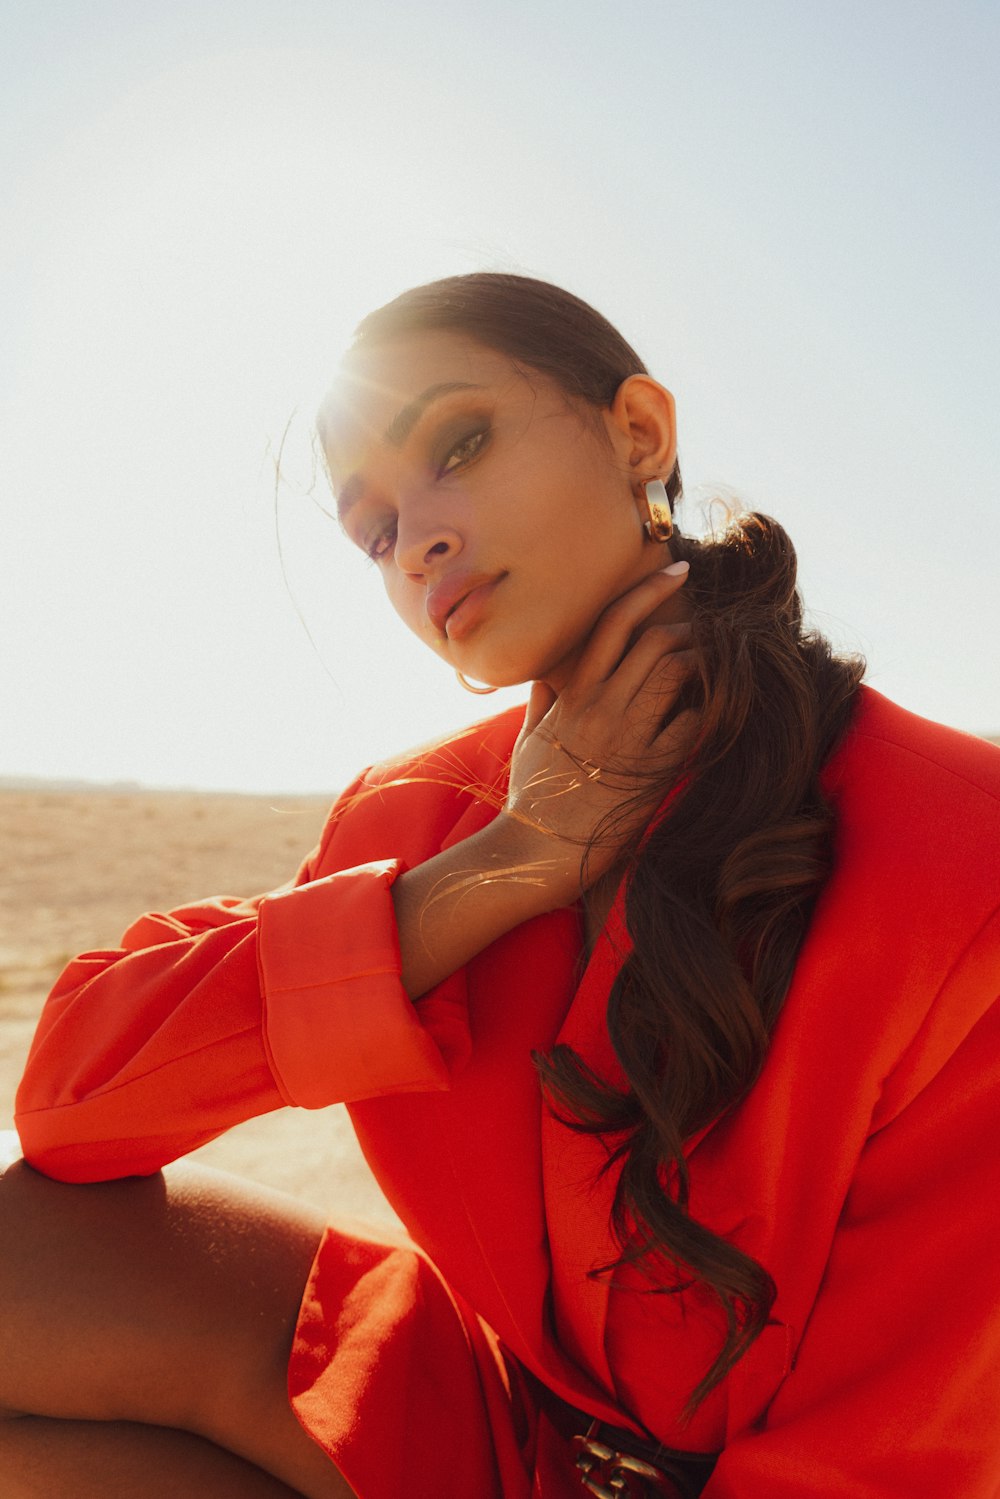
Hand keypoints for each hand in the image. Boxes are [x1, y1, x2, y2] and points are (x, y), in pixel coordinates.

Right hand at [501, 563, 696, 904]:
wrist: (539, 850)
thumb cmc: (534, 796)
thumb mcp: (530, 739)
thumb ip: (544, 699)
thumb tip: (550, 673)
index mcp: (574, 695)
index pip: (614, 624)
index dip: (650, 590)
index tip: (678, 571)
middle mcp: (601, 708)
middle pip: (656, 642)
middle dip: (690, 630)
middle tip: (704, 635)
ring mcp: (628, 738)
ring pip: (677, 674)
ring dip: (702, 663)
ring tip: (711, 668)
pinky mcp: (652, 770)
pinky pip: (692, 726)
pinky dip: (708, 712)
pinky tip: (712, 712)